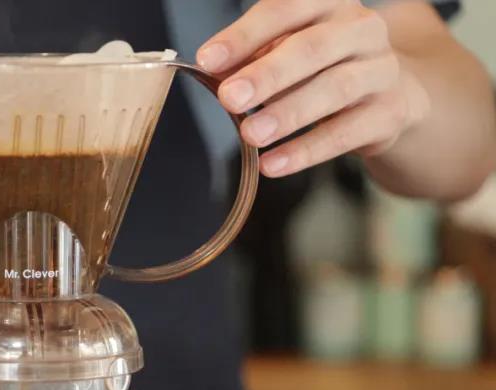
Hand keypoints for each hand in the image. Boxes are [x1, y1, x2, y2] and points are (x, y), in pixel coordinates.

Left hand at [198, 0, 429, 177]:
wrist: (390, 95)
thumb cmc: (322, 69)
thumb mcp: (286, 53)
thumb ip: (252, 57)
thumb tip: (213, 71)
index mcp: (328, 4)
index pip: (284, 10)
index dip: (244, 35)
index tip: (208, 60)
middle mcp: (360, 29)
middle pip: (311, 48)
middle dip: (267, 75)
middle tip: (229, 98)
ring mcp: (381, 69)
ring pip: (334, 89)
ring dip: (287, 114)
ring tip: (251, 134)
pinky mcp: (390, 111)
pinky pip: (346, 132)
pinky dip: (306, 150)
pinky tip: (274, 163)